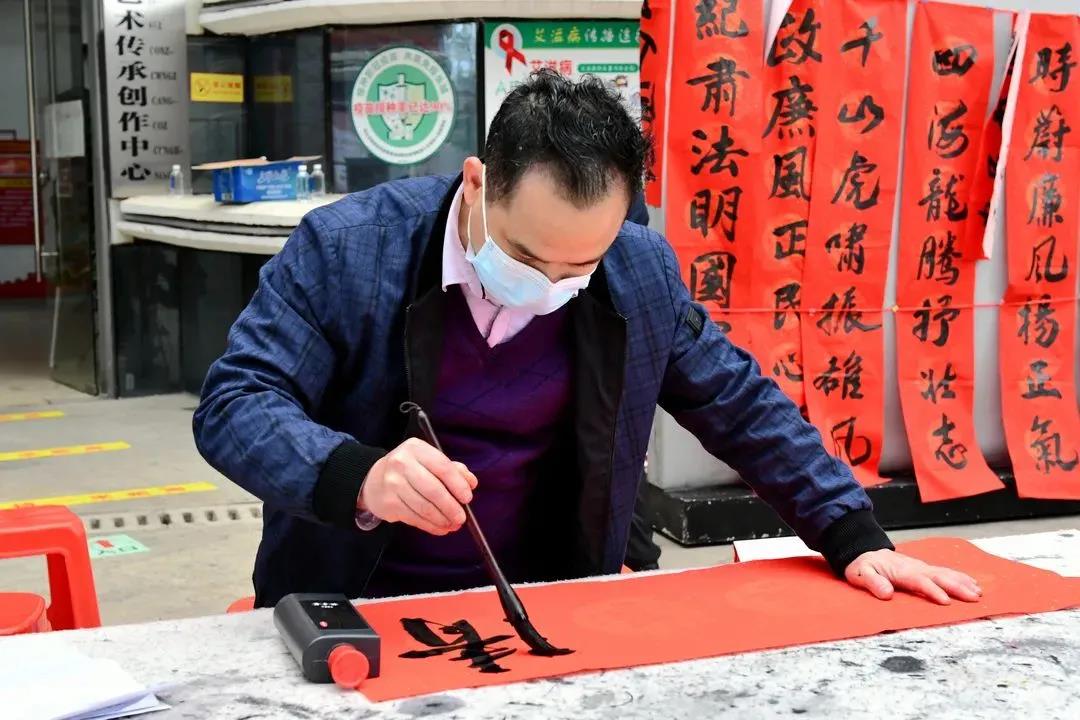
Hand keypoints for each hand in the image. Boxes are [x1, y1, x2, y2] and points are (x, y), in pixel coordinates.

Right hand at [358, 438, 477, 535]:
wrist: (373, 479)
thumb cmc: (409, 469)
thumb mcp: (429, 461)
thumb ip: (453, 469)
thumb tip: (471, 482)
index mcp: (416, 448)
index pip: (443, 467)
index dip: (458, 485)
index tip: (467, 498)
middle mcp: (402, 464)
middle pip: (434, 490)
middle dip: (451, 507)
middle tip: (461, 518)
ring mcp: (392, 484)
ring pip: (424, 507)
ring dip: (442, 519)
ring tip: (453, 525)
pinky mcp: (388, 503)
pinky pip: (414, 518)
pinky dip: (430, 526)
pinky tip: (440, 528)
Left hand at [845, 549, 981, 604]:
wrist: (864, 551)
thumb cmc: (863, 565)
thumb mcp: (861, 574)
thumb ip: (873, 582)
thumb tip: (886, 594)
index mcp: (901, 571)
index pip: (919, 581)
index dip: (932, 591)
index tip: (946, 601)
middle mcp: (915, 568)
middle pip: (939, 577)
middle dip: (957, 587)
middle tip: (974, 597)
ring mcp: (921, 567)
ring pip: (945, 573)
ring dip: (962, 582)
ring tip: (978, 593)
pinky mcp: (924, 569)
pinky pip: (945, 572)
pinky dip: (960, 577)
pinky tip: (972, 583)